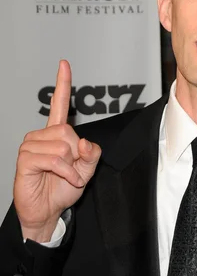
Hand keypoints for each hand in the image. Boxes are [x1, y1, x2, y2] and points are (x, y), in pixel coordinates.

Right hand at [14, 60, 101, 241]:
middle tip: (73, 169)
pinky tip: (64, 179)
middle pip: (68, 131)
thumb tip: (85, 141)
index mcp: (56, 134)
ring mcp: (31, 146)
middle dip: (77, 153)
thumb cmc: (63, 189)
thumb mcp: (87, 171)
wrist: (47, 211)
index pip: (59, 104)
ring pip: (62, 146)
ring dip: (72, 166)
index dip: (62, 84)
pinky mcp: (25, 159)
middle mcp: (42, 135)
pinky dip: (66, 172)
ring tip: (66, 176)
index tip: (64, 64)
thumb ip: (92, 155)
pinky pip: (55, 159)